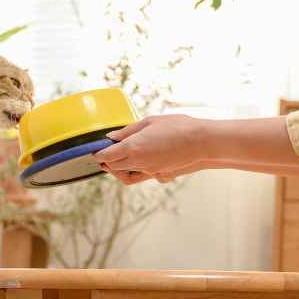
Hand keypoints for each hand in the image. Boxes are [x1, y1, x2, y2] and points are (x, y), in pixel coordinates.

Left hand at [93, 115, 211, 185]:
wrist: (202, 142)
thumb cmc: (178, 126)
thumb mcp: (150, 122)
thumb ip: (128, 131)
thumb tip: (111, 137)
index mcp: (133, 147)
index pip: (107, 156)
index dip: (98, 154)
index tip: (95, 150)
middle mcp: (139, 162)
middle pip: (114, 167)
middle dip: (107, 162)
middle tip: (105, 153)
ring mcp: (149, 171)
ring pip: (126, 174)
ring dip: (119, 168)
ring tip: (118, 158)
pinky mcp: (159, 175)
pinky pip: (140, 176)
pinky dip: (134, 171)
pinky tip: (138, 160)